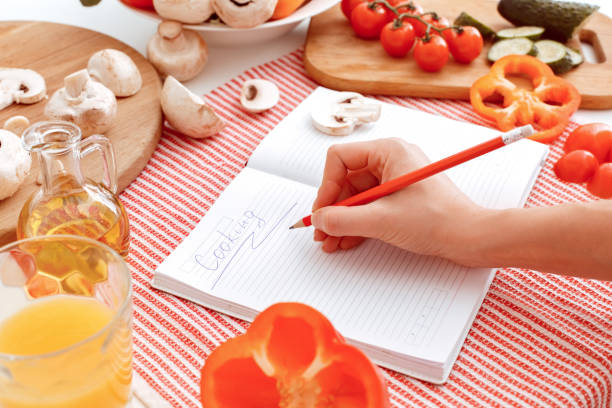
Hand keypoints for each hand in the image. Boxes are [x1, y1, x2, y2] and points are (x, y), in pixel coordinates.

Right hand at [311, 138, 482, 257]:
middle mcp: (391, 160)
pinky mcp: (400, 198)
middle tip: (322, 231)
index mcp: (388, 151)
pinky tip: (345, 241)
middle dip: (332, 208)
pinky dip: (356, 223)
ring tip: (331, 242)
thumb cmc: (438, 220)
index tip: (323, 211)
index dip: (326, 186)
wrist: (470, 237)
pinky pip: (369, 206)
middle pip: (346, 180)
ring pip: (356, 196)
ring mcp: (395, 179)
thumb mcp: (382, 220)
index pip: (340, 158)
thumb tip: (320, 219)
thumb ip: (343, 220)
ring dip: (341, 220)